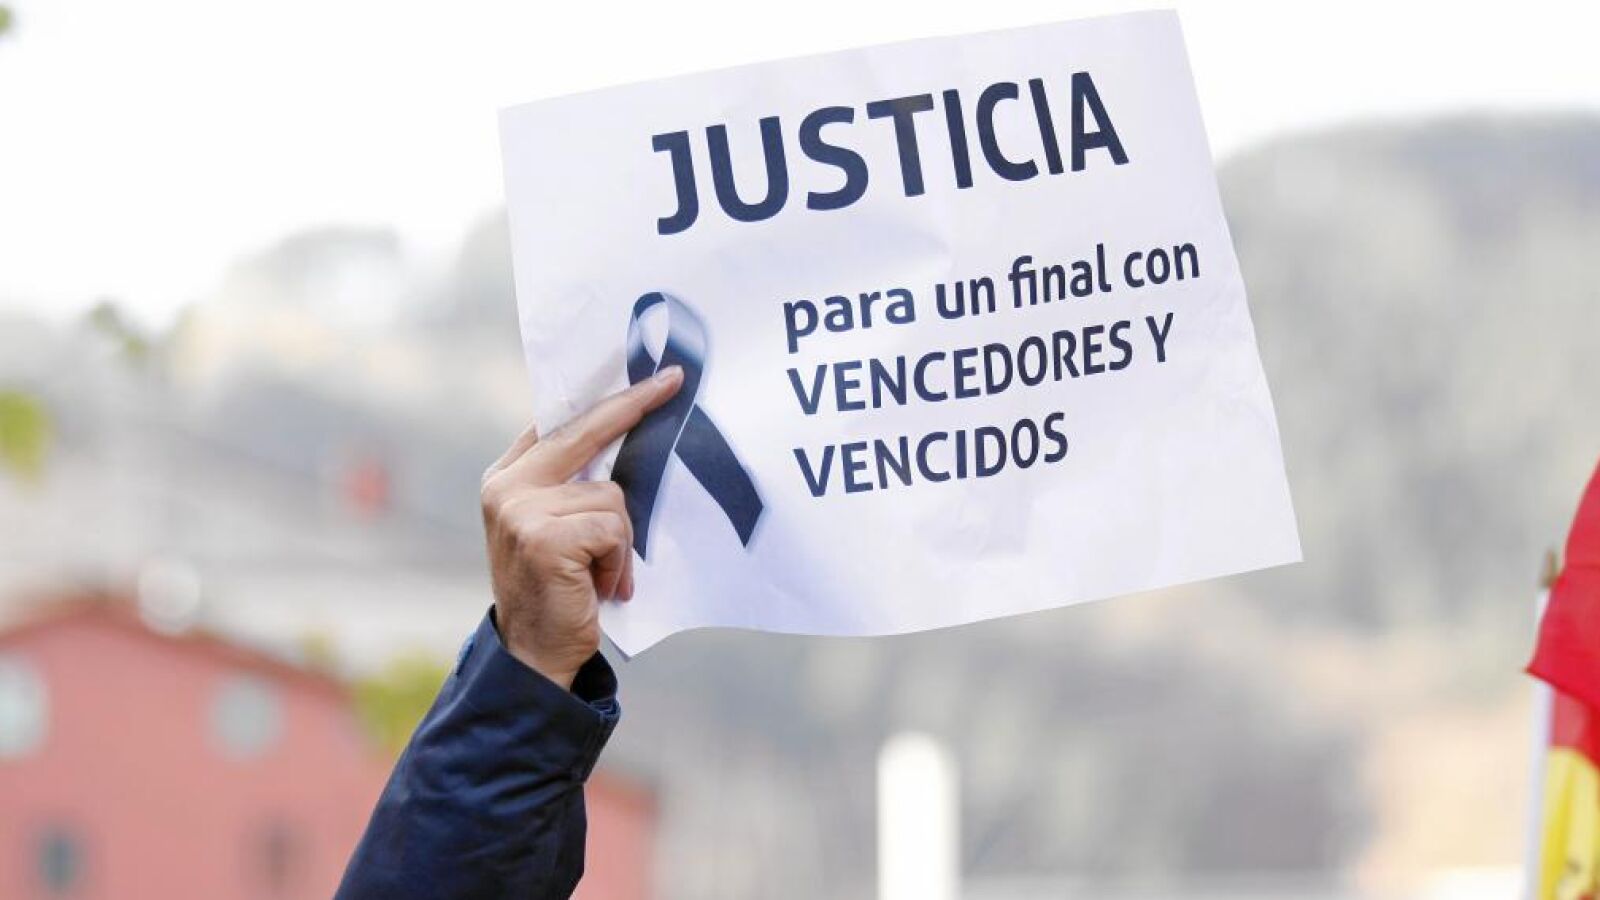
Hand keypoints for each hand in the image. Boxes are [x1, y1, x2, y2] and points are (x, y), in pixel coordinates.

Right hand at [480, 367, 683, 688]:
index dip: (602, 400)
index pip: (558, 422)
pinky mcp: (545, 536)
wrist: (534, 654)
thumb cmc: (557, 590)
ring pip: (611, 495)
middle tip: (673, 380)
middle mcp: (506, 487)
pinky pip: (613, 527)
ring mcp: (521, 510)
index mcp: (506, 478)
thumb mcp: (551, 528)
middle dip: (633, 405)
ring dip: (621, 540)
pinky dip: (619, 560)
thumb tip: (624, 437)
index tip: (646, 379)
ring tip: (602, 574)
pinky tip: (601, 586)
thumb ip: (568, 485)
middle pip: (584, 431)